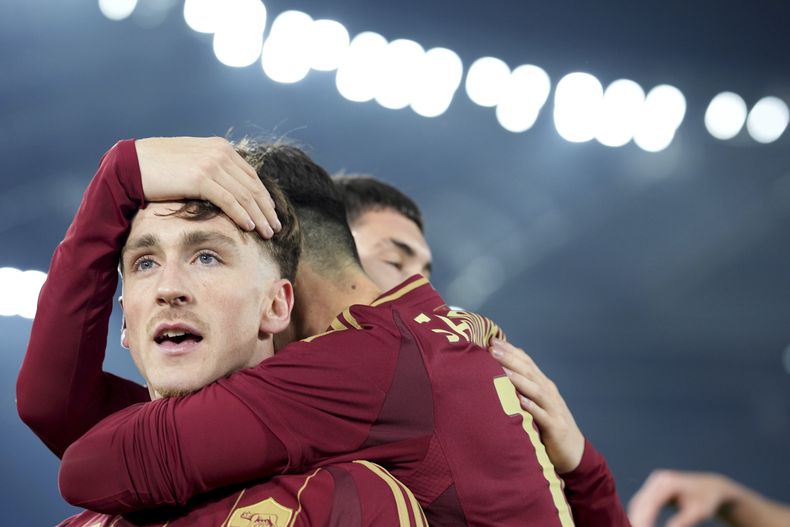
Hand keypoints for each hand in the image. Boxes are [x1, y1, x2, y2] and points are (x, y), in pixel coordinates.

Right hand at [135, 137, 279, 238]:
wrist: (131, 164)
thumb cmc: (160, 168)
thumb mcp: (193, 163)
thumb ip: (212, 171)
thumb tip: (228, 189)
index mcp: (221, 148)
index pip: (251, 176)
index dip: (263, 197)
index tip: (271, 213)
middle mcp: (221, 153)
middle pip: (253, 186)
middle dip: (266, 209)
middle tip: (275, 227)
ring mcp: (211, 164)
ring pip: (244, 195)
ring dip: (259, 216)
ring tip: (267, 233)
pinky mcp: (200, 178)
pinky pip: (229, 200)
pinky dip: (241, 214)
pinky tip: (249, 227)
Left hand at [489, 339, 584, 473]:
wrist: (573, 452)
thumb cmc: (549, 424)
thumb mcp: (537, 402)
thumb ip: (524, 386)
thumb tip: (504, 368)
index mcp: (543, 384)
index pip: (526, 362)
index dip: (510, 350)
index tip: (492, 341)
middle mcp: (549, 392)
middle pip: (529, 371)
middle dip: (510, 359)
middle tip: (492, 349)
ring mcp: (554, 409)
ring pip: (536, 390)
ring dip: (520, 380)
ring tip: (504, 370)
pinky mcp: (555, 427)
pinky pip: (543, 416)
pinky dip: (533, 408)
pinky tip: (521, 401)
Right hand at [628, 470, 735, 526]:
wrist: (710, 487)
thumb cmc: (707, 500)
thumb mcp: (698, 512)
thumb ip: (682, 522)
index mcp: (668, 483)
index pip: (650, 503)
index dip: (644, 520)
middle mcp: (658, 480)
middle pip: (640, 503)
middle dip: (637, 520)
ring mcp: (654, 483)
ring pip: (638, 503)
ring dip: (636, 518)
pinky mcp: (653, 488)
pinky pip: (642, 503)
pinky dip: (639, 515)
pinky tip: (640, 524)